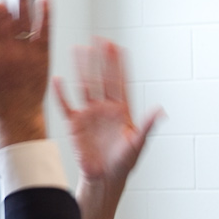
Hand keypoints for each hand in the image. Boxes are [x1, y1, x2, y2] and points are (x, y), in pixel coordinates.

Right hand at [54, 41, 161, 189]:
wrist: (104, 179)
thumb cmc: (124, 164)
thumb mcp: (138, 144)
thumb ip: (147, 125)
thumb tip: (161, 110)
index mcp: (121, 110)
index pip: (120, 81)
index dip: (119, 64)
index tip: (117, 46)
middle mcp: (105, 108)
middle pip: (102, 78)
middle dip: (101, 59)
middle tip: (99, 39)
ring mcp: (89, 114)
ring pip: (84, 85)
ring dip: (81, 67)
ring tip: (78, 49)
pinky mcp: (75, 124)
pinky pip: (66, 105)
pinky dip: (61, 93)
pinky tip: (57, 79)